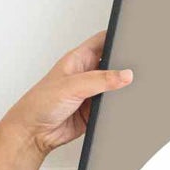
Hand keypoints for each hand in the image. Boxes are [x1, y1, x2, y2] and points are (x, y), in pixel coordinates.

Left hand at [0, 29, 134, 169]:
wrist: (34, 133)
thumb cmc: (40, 103)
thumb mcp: (72, 85)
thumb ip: (100, 80)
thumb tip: (124, 75)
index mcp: (78, 59)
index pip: (102, 40)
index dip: (117, 36)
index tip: (132, 37)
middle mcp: (86, 74)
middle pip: (113, 65)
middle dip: (124, 66)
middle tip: (134, 69)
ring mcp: (91, 94)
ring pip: (114, 88)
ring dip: (120, 90)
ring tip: (127, 91)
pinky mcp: (94, 112)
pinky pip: (111, 108)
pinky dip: (117, 108)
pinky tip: (118, 108)